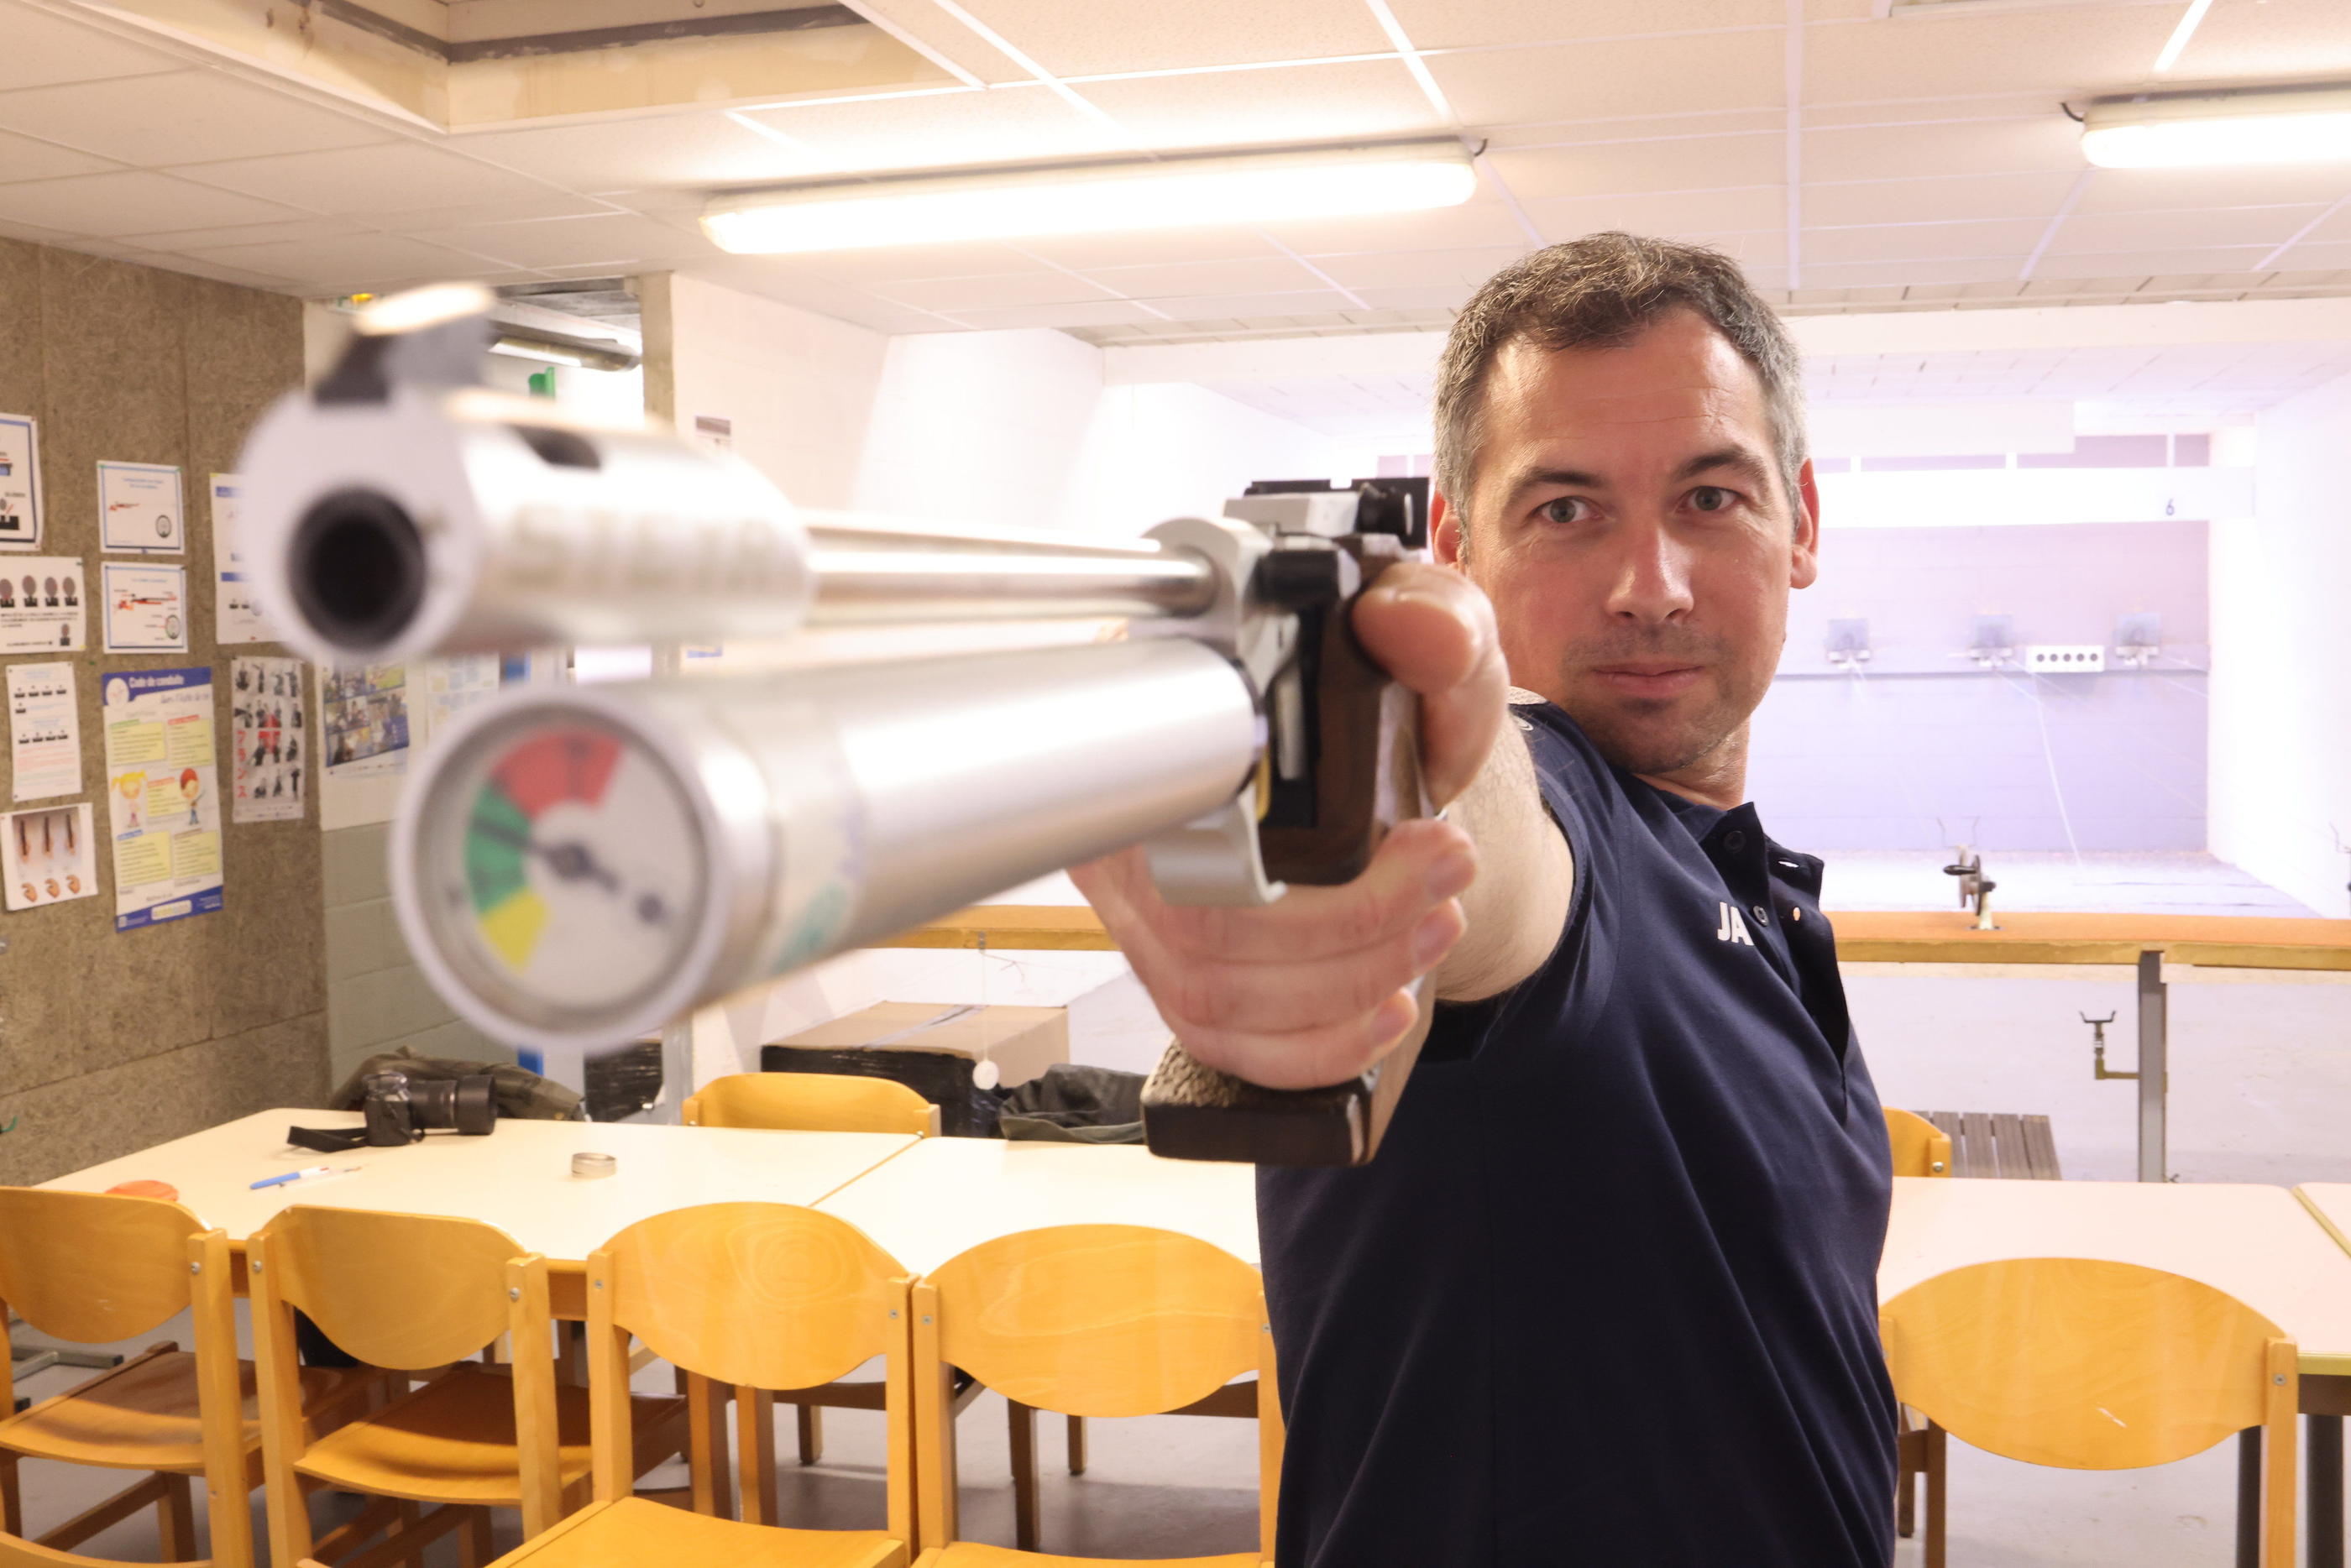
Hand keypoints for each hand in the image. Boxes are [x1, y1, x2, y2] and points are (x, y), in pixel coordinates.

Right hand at [1071, 563, 1508, 1088]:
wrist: (1401, 777)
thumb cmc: (1393, 705)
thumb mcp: (1438, 649)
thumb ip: (1438, 621)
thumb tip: (1407, 622)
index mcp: (1160, 726)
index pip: (1155, 801)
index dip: (1267, 845)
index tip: (1401, 834)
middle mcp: (1131, 826)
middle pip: (1194, 921)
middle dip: (1349, 922)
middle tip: (1447, 878)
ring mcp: (1145, 915)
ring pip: (1213, 993)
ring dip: (1348, 978)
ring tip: (1435, 928)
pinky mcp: (1184, 982)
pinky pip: (1226, 1048)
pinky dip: (1318, 1044)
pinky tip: (1383, 1006)